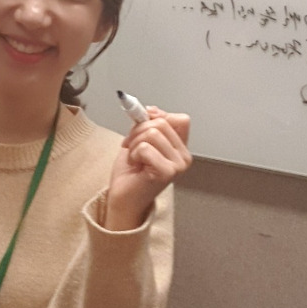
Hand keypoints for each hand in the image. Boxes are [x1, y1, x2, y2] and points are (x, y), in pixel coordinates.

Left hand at [104, 108, 191, 230]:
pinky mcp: (168, 173)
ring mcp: (178, 166)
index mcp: (180, 148)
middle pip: (162, 123)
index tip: (143, 123)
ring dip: (135, 144)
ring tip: (135, 158)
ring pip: (152, 134)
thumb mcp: (140, 140)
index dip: (159, 116)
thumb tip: (150, 109)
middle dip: (139, 131)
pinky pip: (146, 147)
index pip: (180, 119)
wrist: (123, 198)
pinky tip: (136, 166)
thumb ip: (149, 124)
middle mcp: (184, 157)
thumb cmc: (131, 172)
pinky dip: (134, 154)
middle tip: (132, 146)